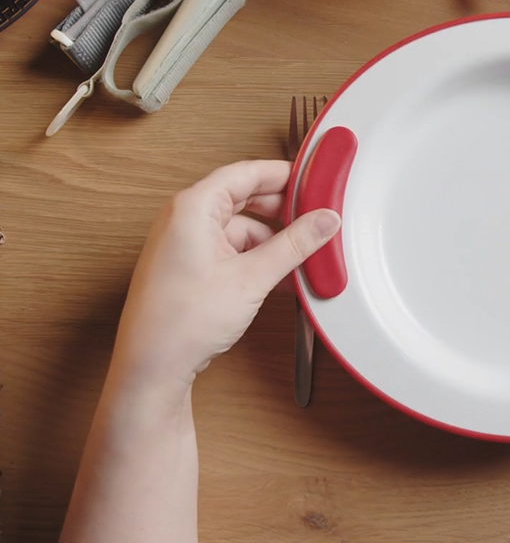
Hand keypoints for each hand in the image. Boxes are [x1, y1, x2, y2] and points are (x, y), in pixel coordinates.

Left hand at [109, 160, 339, 392]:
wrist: (152, 369)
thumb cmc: (181, 323)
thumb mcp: (252, 278)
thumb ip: (295, 244)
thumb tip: (324, 220)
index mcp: (192, 207)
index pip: (246, 172)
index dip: (284, 175)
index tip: (314, 181)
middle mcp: (184, 219)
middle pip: (244, 197)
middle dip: (282, 210)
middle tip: (315, 219)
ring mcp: (185, 243)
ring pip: (241, 227)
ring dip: (272, 241)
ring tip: (301, 258)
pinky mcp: (190, 266)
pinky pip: (231, 249)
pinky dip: (257, 258)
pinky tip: (280, 276)